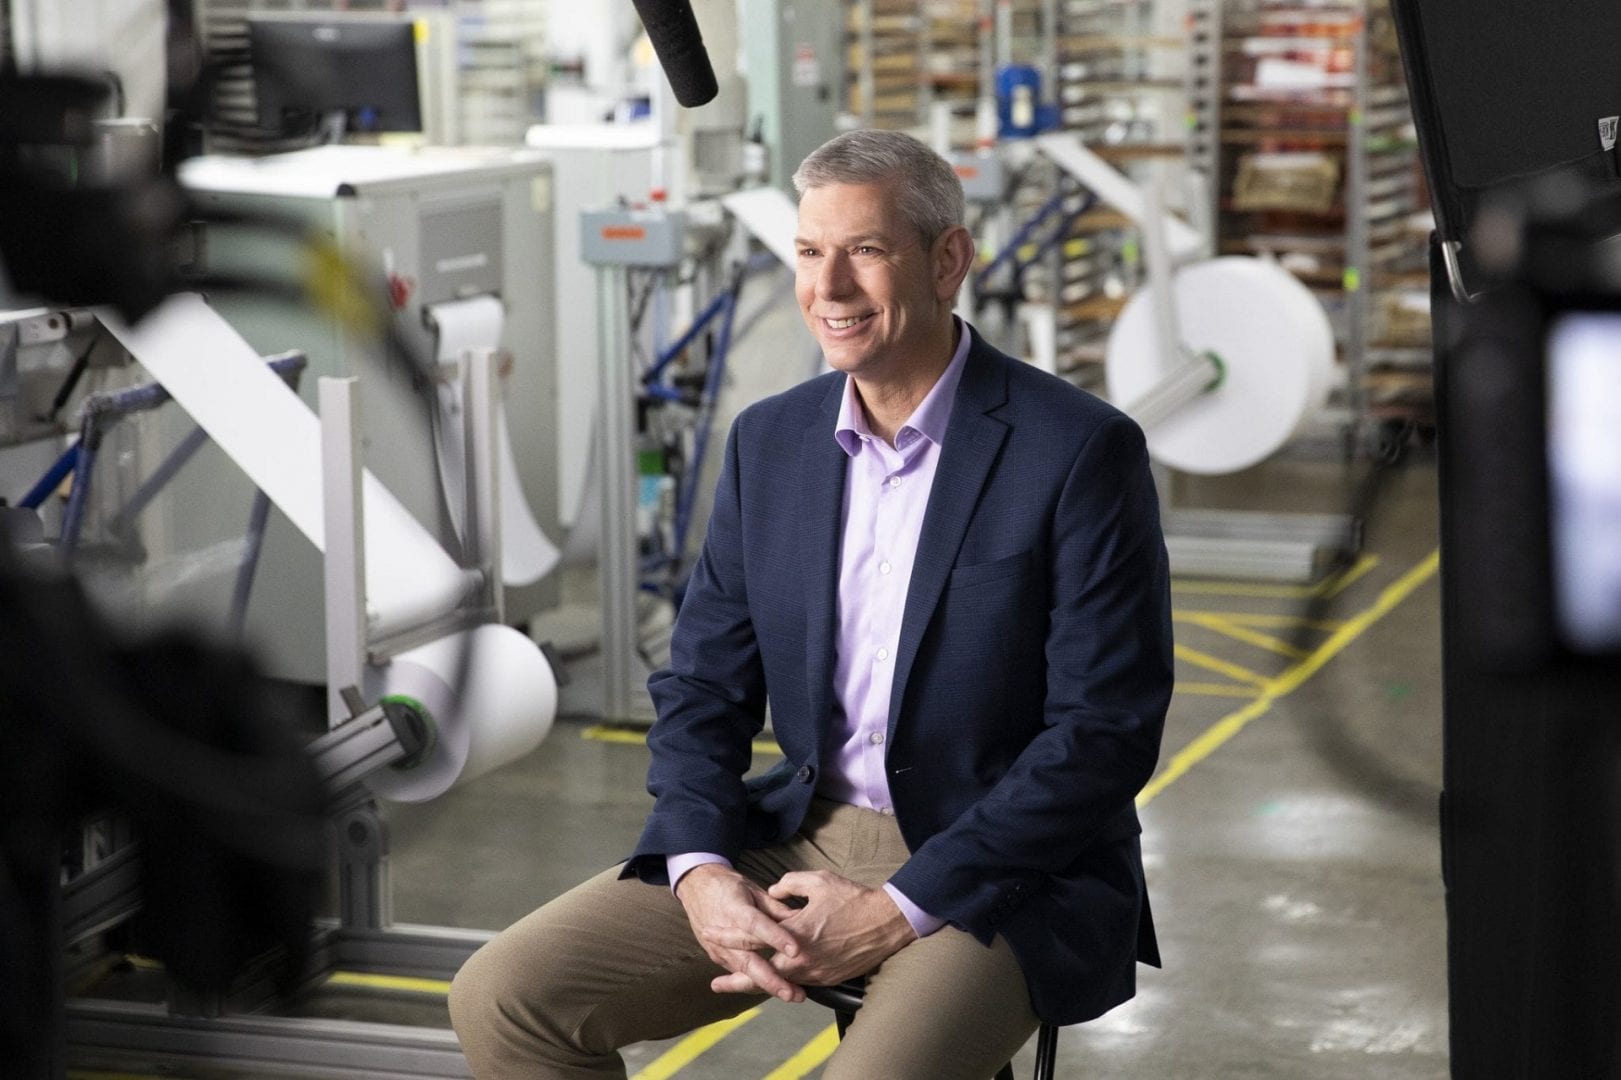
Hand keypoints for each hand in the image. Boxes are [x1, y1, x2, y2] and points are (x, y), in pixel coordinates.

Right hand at [675, 863, 805, 1001]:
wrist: (696, 887)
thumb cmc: (728, 885)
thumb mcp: (752, 889)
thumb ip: (776, 907)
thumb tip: (801, 920)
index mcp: (735, 908)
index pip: (756, 925)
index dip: (775, 938)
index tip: (796, 951)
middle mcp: (724, 932)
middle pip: (748, 960)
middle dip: (771, 980)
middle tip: (792, 993)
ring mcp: (718, 948)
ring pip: (744, 972)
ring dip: (768, 986)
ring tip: (792, 995)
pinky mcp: (717, 957)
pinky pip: (739, 972)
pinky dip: (757, 983)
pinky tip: (778, 991)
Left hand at [702, 870, 915, 987]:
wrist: (886, 923)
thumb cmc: (852, 900)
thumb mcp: (818, 881)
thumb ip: (789, 885)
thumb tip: (772, 893)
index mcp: (794, 933)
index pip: (752, 937)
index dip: (728, 937)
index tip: (710, 934)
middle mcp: (801, 959)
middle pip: (761, 974)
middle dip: (736, 980)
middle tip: (716, 984)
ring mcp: (815, 973)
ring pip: (780, 983)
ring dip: (759, 984)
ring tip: (740, 985)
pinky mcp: (828, 979)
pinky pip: (799, 983)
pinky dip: (784, 983)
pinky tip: (775, 981)